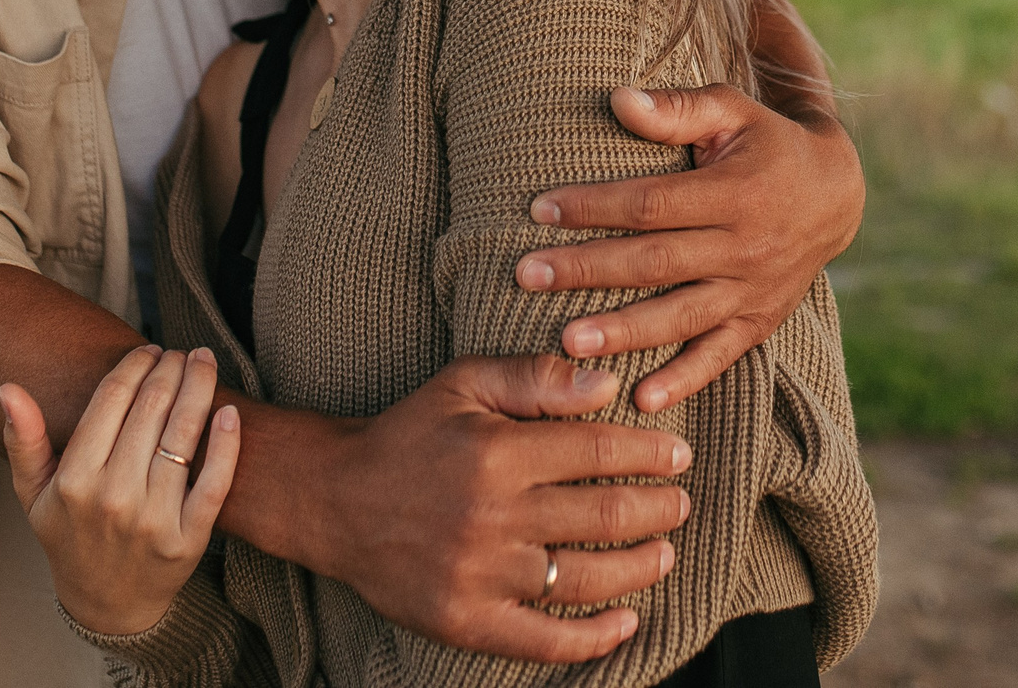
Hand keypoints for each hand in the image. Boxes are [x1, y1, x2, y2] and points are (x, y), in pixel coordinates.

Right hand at [3, 346, 241, 636]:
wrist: (106, 605)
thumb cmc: (69, 536)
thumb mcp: (33, 494)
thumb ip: (23, 440)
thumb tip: (8, 388)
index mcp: (73, 481)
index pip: (110, 400)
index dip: (134, 366)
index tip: (149, 349)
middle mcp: (113, 497)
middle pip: (151, 409)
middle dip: (171, 368)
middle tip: (182, 352)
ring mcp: (153, 519)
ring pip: (183, 436)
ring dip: (199, 387)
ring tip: (204, 362)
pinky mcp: (189, 539)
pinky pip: (214, 482)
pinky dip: (226, 444)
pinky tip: (229, 412)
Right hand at [314, 353, 689, 661]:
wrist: (335, 500)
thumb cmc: (410, 434)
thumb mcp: (464, 383)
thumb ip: (536, 378)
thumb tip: (608, 384)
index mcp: (496, 454)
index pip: (597, 452)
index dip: (648, 454)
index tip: (678, 456)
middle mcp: (491, 518)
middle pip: (603, 517)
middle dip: (657, 510)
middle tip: (681, 504)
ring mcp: (479, 576)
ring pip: (584, 579)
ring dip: (639, 568)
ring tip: (665, 553)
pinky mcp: (465, 622)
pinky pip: (544, 640)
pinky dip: (593, 636)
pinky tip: (625, 621)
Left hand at [518, 79, 864, 412]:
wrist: (836, 196)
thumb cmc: (767, 144)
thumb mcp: (733, 112)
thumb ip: (677, 108)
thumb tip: (617, 100)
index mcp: (735, 192)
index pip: (652, 204)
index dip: (595, 207)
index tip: (539, 209)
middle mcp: (745, 247)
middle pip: (655, 263)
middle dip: (588, 271)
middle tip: (527, 277)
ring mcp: (752, 290)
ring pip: (681, 317)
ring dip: (624, 332)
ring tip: (568, 342)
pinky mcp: (758, 322)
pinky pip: (718, 356)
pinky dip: (683, 380)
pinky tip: (641, 400)